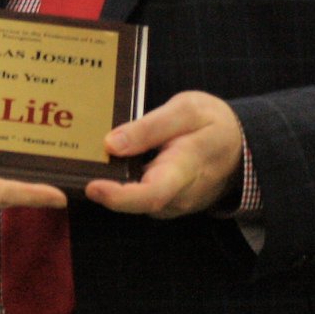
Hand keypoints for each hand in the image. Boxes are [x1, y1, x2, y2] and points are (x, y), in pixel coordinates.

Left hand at [84, 90, 242, 217]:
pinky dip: (121, 183)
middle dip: (103, 188)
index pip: (151, 193)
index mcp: (186, 168)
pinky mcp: (167, 203)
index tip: (91, 186)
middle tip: (72, 164)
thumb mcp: (186, 109)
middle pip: (135, 202)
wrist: (243, 148)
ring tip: (84, 158)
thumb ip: (150, 127)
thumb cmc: (214, 123)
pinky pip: (139, 197)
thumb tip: (111, 143)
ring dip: (110, 185)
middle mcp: (178, 195)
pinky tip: (107, 163)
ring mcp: (173, 204)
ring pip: (134, 201)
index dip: (119, 196)